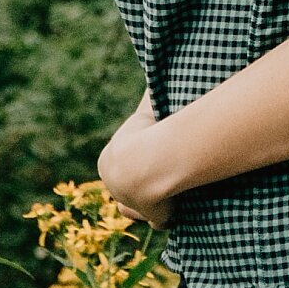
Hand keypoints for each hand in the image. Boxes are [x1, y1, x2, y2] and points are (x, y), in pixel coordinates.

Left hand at [97, 92, 173, 230]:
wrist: (149, 161)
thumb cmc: (147, 131)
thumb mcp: (146, 107)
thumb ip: (149, 94)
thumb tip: (154, 68)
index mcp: (108, 161)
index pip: (121, 161)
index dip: (141, 155)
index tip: (157, 147)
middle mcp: (114, 186)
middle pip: (129, 186)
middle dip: (145, 181)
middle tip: (166, 169)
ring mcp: (131, 203)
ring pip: (140, 207)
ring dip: (155, 201)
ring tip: (173, 188)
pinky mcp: (150, 216)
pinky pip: (159, 219)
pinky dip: (168, 214)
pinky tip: (180, 205)